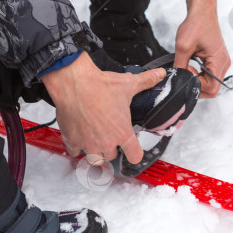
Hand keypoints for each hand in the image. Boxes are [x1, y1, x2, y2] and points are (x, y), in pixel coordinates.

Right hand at [42, 53, 165, 163]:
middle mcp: (106, 142)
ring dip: (95, 151)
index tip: (132, 149)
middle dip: (111, 147)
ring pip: (95, 159)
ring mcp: (88, 144)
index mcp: (122, 132)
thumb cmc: (99, 85)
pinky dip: (76, 146)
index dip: (134, 152)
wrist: (73, 83)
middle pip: (112, 156)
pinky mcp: (72, 141)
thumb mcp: (128, 84)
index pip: (135, 156)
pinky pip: (75, 152)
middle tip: (108, 134)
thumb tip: (160, 74)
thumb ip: (146, 81)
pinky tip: (78, 136)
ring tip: (94, 138)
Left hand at [173, 0, 230, 98]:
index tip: (187, 72)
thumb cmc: (196, 25)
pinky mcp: (217, 61)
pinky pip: (210, 76)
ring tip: (188, 67)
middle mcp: (224, 64)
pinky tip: (192, 65)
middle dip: (196, 85)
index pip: (212, 88)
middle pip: (212, 89)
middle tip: (186, 71)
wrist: (202, 12)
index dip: (196, 85)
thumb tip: (175, 79)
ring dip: (197, 80)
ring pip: (211, 84)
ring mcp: (221, 63)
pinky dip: (200, 75)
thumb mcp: (183, 46)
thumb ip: (179, 65)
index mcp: (219, 61)